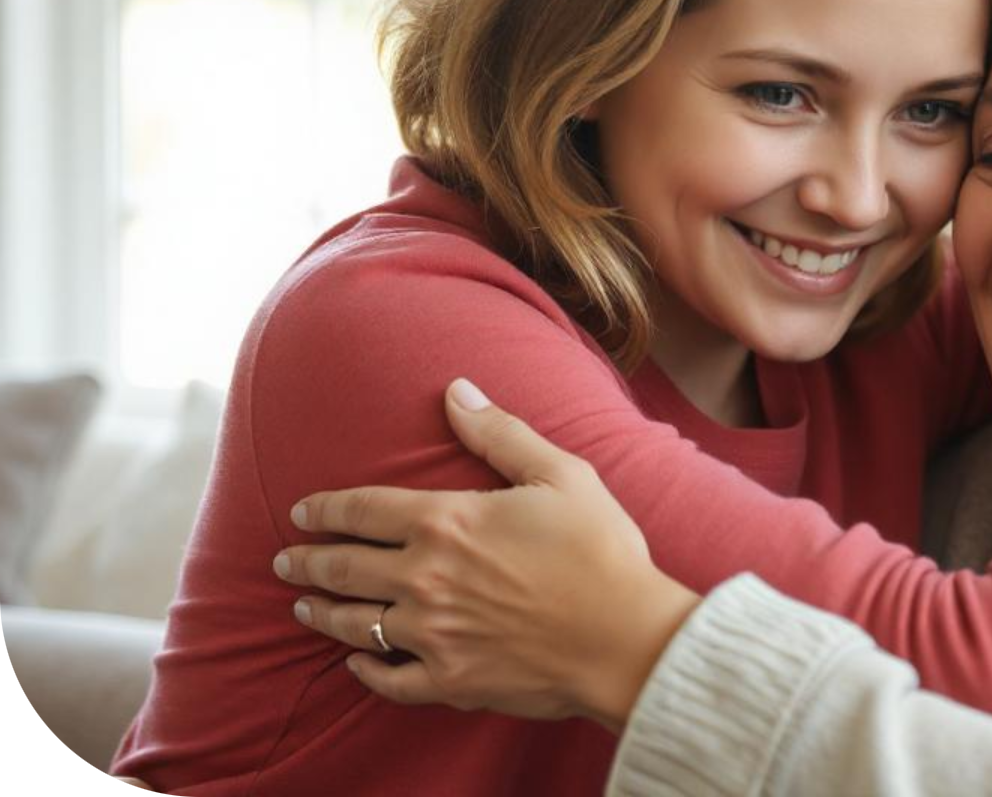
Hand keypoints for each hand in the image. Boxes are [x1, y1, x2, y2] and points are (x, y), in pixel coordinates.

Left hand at [273, 379, 698, 731]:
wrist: (627, 638)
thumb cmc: (602, 550)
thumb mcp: (561, 474)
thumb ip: (500, 433)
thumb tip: (456, 390)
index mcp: (447, 522)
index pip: (363, 510)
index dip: (325, 509)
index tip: (300, 512)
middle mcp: (426, 579)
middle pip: (344, 568)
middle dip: (308, 562)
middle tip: (284, 561)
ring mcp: (433, 635)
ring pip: (355, 625)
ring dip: (322, 613)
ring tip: (304, 608)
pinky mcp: (450, 682)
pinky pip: (388, 679)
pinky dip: (364, 670)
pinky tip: (355, 663)